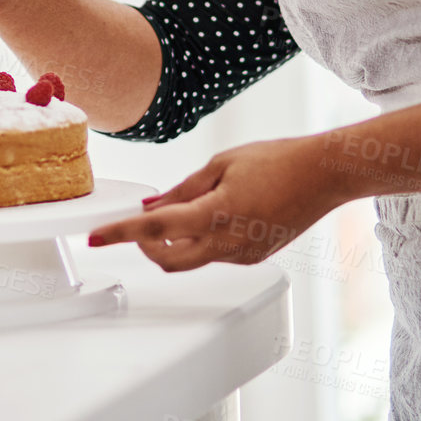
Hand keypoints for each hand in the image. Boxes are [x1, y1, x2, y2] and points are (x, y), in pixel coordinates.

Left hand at [88, 139, 345, 271]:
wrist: (324, 175)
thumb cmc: (279, 161)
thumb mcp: (220, 165)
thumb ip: (182, 189)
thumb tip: (152, 204)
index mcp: (215, 214)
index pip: (154, 228)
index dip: (120, 233)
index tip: (96, 237)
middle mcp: (228, 244)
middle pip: (167, 259)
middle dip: (145, 245)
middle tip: (137, 225)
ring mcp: (242, 255)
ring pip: (191, 258)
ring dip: (175, 241)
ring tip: (186, 206)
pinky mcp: (253, 258)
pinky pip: (215, 255)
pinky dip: (201, 240)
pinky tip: (214, 214)